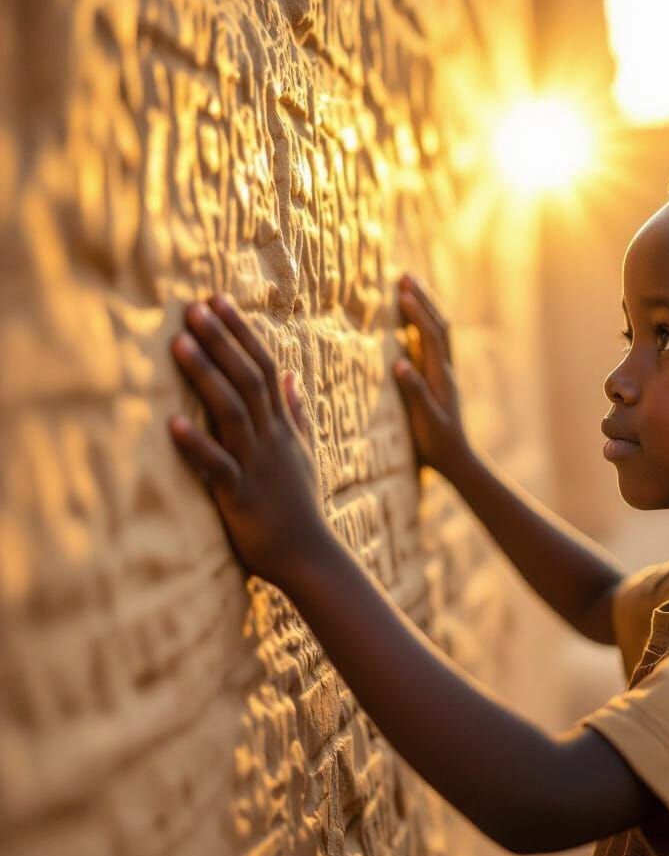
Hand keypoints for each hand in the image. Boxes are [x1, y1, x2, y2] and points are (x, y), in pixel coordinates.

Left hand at [167, 294, 330, 588]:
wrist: (309, 555)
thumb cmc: (300, 504)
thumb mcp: (304, 451)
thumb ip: (297, 411)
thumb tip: (291, 376)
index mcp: (283, 426)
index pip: (264, 366)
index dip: (241, 332)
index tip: (218, 300)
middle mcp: (271, 438)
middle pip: (248, 378)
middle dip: (221, 341)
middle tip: (193, 307)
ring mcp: (258, 464)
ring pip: (234, 412)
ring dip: (207, 376)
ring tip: (180, 344)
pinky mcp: (241, 495)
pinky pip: (218, 466)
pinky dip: (197, 445)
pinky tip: (172, 423)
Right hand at [393, 272, 471, 479]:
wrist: (456, 458)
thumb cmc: (437, 443)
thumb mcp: (425, 419)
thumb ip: (414, 391)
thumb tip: (399, 362)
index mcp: (441, 376)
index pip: (430, 337)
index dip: (417, 314)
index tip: (402, 293)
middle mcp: (446, 370)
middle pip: (439, 326)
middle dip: (423, 300)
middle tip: (405, 277)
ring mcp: (445, 373)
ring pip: (440, 331)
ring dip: (427, 308)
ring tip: (411, 288)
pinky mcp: (441, 378)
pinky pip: (435, 343)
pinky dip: (425, 325)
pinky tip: (415, 322)